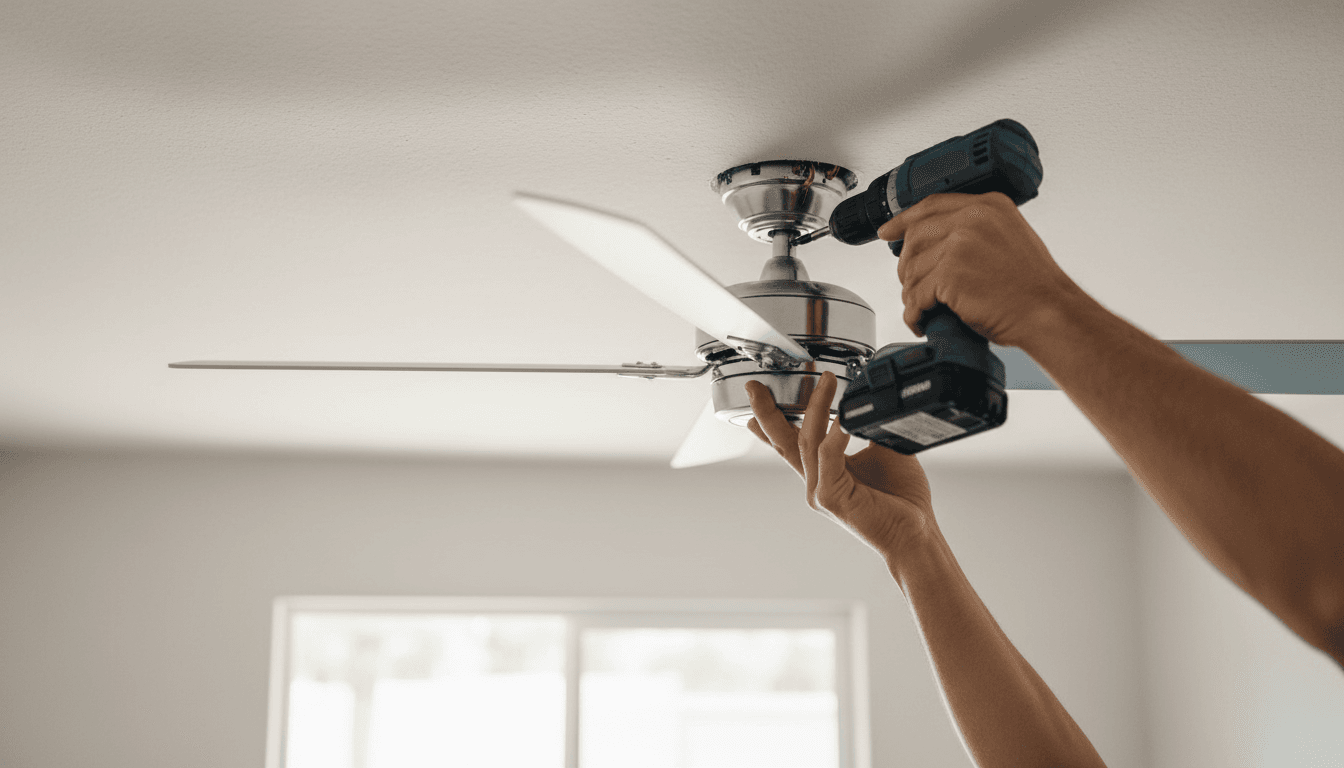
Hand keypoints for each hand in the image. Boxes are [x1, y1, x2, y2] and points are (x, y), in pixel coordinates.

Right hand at [746, 371, 936, 560]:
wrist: (915, 535)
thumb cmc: (902, 499)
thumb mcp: (883, 450)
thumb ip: (867, 425)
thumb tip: (867, 396)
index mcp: (825, 472)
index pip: (792, 441)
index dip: (772, 420)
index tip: (759, 396)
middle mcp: (816, 482)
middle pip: (783, 441)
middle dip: (767, 411)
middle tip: (754, 387)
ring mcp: (820, 491)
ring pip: (806, 440)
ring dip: (815, 406)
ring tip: (826, 381)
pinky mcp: (831, 497)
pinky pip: (828, 455)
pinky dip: (836, 432)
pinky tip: (844, 414)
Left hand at [878, 191, 1083, 347]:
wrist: (1048, 313)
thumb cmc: (1033, 287)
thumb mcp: (1010, 238)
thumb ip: (978, 231)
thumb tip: (939, 242)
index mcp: (988, 205)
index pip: (932, 205)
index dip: (903, 220)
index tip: (887, 231)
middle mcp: (973, 218)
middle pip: (915, 238)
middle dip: (908, 267)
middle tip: (912, 287)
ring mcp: (960, 244)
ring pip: (913, 268)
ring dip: (912, 293)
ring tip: (923, 308)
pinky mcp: (950, 273)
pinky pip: (917, 294)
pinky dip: (915, 312)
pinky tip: (923, 320)